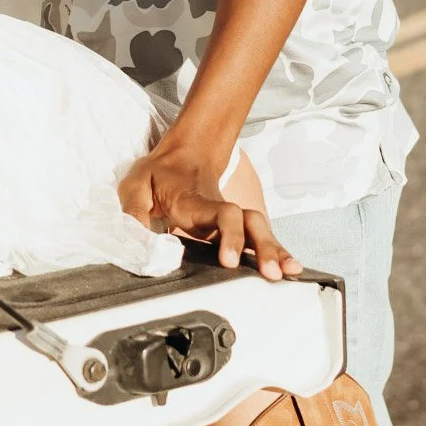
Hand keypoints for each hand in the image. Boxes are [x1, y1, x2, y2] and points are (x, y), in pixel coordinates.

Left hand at [119, 143, 302, 281]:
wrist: (183, 152)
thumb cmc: (159, 173)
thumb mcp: (136, 185)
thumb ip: (134, 212)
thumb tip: (139, 245)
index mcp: (194, 202)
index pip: (221, 214)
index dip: (229, 235)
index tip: (230, 260)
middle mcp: (218, 209)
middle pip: (250, 223)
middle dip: (263, 248)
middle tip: (270, 273)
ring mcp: (231, 218)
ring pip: (258, 230)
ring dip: (273, 251)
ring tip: (286, 274)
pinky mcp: (236, 226)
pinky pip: (259, 238)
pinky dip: (277, 251)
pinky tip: (290, 267)